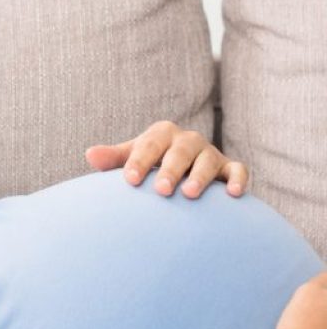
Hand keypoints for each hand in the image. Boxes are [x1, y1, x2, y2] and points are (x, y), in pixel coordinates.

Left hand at [84, 119, 248, 198]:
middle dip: (170, 169)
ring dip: (201, 176)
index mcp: (161, 134)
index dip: (139, 161)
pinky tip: (234, 194)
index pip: (149, 145)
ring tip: (190, 194)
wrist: (182, 169)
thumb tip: (90, 155)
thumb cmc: (151, 164)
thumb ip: (114, 158)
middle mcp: (187, 140)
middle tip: (161, 190)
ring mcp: (210, 153)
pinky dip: (238, 179)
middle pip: (180, 151)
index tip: (129, 180)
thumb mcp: (132, 157)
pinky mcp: (229, 167)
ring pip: (208, 159)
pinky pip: (238, 170)